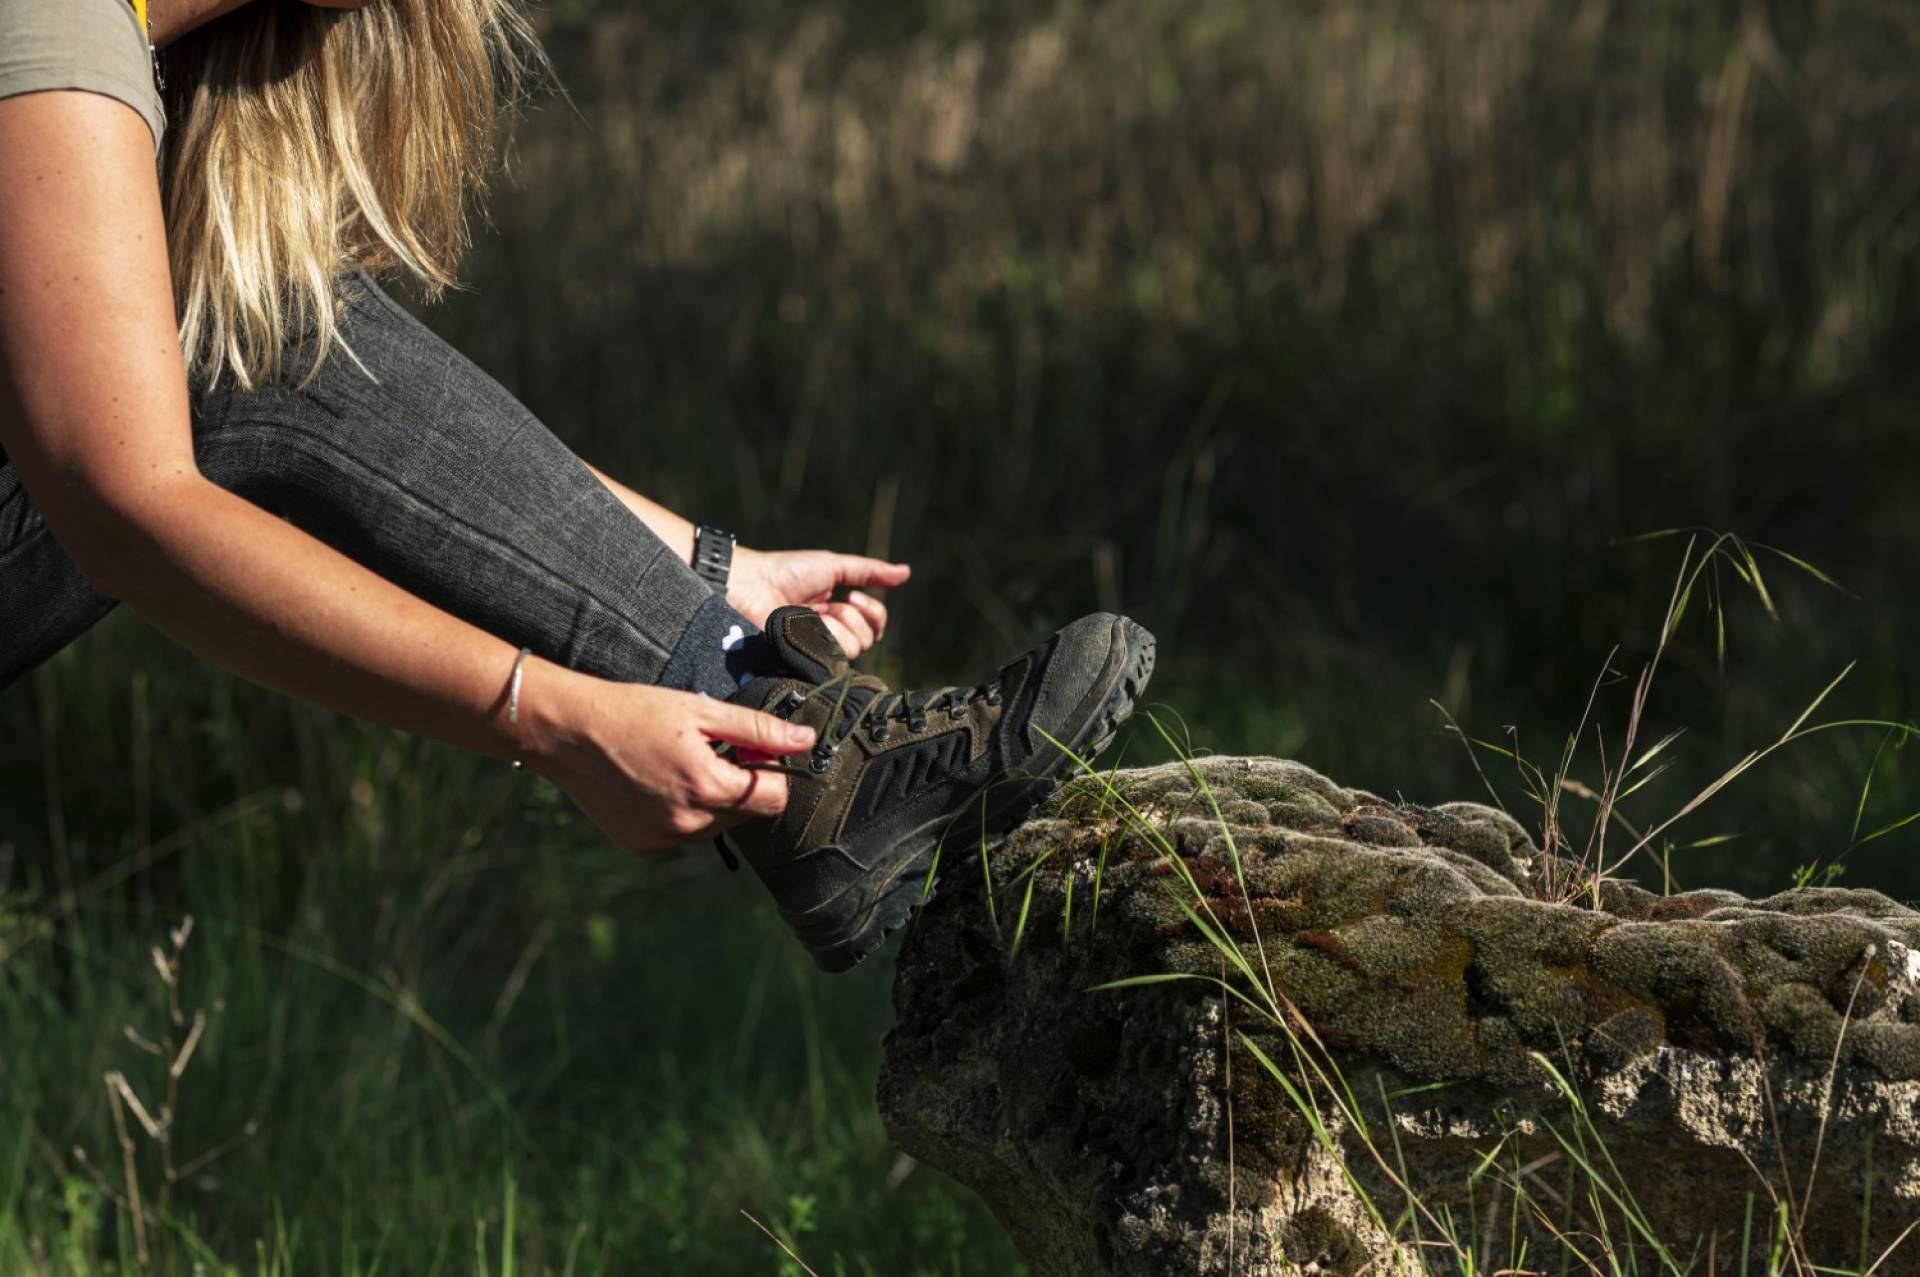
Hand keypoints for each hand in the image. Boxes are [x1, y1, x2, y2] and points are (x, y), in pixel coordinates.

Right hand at [530, 672, 815, 855]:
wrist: (566, 732)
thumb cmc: (634, 711)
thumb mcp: (700, 710)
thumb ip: (757, 729)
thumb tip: (806, 740)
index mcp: (709, 788)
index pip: (775, 798)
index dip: (770, 771)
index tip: (746, 749)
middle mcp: (689, 824)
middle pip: (747, 814)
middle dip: (740, 785)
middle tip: (707, 751)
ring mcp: (664, 840)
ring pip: (716, 826)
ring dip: (711, 800)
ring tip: (676, 766)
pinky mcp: (643, 846)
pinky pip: (683, 834)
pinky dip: (680, 813)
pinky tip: (655, 784)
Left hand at [728, 549, 911, 659]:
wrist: (749, 583)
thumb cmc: (785, 571)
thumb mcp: (834, 566)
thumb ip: (869, 572)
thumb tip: (906, 572)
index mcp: (838, 614)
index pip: (875, 627)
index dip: (873, 614)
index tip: (853, 595)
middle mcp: (829, 635)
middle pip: (867, 640)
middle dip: (854, 619)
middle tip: (829, 605)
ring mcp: (814, 650)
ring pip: (851, 651)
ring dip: (835, 628)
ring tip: (811, 615)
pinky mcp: (800, 662)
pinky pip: (828, 659)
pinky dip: (819, 638)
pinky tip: (800, 626)